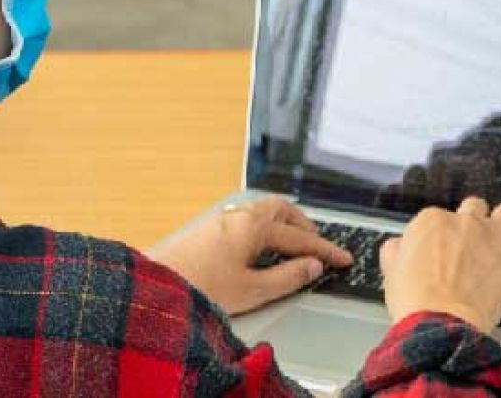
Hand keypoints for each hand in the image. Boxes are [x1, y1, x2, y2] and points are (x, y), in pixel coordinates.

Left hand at [148, 197, 352, 314]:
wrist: (155, 287)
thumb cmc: (203, 289)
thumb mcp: (252, 290)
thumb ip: (287, 277)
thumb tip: (313, 265)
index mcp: (254, 227)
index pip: (300, 237)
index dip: (325, 249)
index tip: (345, 259)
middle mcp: (239, 215)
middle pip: (281, 210)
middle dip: (303, 226)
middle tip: (317, 246)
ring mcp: (220, 219)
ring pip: (261, 212)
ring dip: (282, 225)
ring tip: (291, 246)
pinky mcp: (206, 229)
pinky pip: (246, 218)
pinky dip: (264, 228)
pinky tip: (259, 248)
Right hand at [380, 196, 500, 328]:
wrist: (440, 324)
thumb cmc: (415, 302)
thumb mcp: (391, 273)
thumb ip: (396, 251)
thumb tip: (399, 246)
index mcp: (431, 221)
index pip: (438, 217)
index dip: (439, 236)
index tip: (439, 253)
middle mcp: (465, 221)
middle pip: (474, 207)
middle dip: (472, 222)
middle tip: (469, 245)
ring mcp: (493, 236)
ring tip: (498, 244)